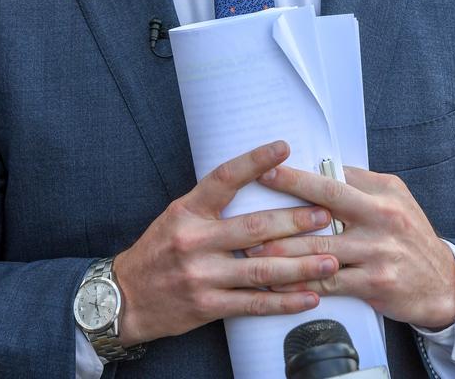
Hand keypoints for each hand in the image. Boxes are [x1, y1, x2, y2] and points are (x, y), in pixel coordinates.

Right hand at [113, 141, 338, 344]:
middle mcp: (195, 241)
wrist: (124, 298)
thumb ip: (212, 203)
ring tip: (331, 261)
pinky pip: (253, 304)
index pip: (224, 178)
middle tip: (325, 215)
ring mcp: (202, 276)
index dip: (255, 162)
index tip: (284, 148)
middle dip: (295, 221)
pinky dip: (285, 302)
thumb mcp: (177, 215)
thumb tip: (258, 183)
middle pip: (253, 228)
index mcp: (187, 211)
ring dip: (301, 266)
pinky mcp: (208, 306)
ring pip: (261, 270)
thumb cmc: (158, 250)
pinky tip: (309, 297)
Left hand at [246, 163, 454, 330]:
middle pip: (328, 203)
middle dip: (288, 197)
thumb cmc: (409, 235)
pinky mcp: (374, 283)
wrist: (443, 282)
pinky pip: (328, 283)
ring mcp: (378, 252)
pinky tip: (279, 283)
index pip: (337, 178)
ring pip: (321, 248)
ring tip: (253, 247)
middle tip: (255, 195)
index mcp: (383, 193)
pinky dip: (300, 284)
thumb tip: (322, 166)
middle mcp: (382, 218)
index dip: (300, 174)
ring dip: (283, 249)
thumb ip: (361, 185)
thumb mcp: (395, 200)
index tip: (269, 168)